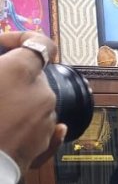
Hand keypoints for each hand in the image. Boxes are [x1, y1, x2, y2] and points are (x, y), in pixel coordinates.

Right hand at [0, 33, 63, 172]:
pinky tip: (8, 127)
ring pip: (34, 101)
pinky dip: (24, 122)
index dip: (19, 39)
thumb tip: (3, 66)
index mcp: (22, 72)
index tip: (2, 46)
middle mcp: (43, 94)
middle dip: (12, 77)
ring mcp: (47, 121)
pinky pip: (37, 124)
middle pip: (32, 75)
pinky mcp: (44, 144)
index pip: (39, 42)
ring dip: (17, 101)